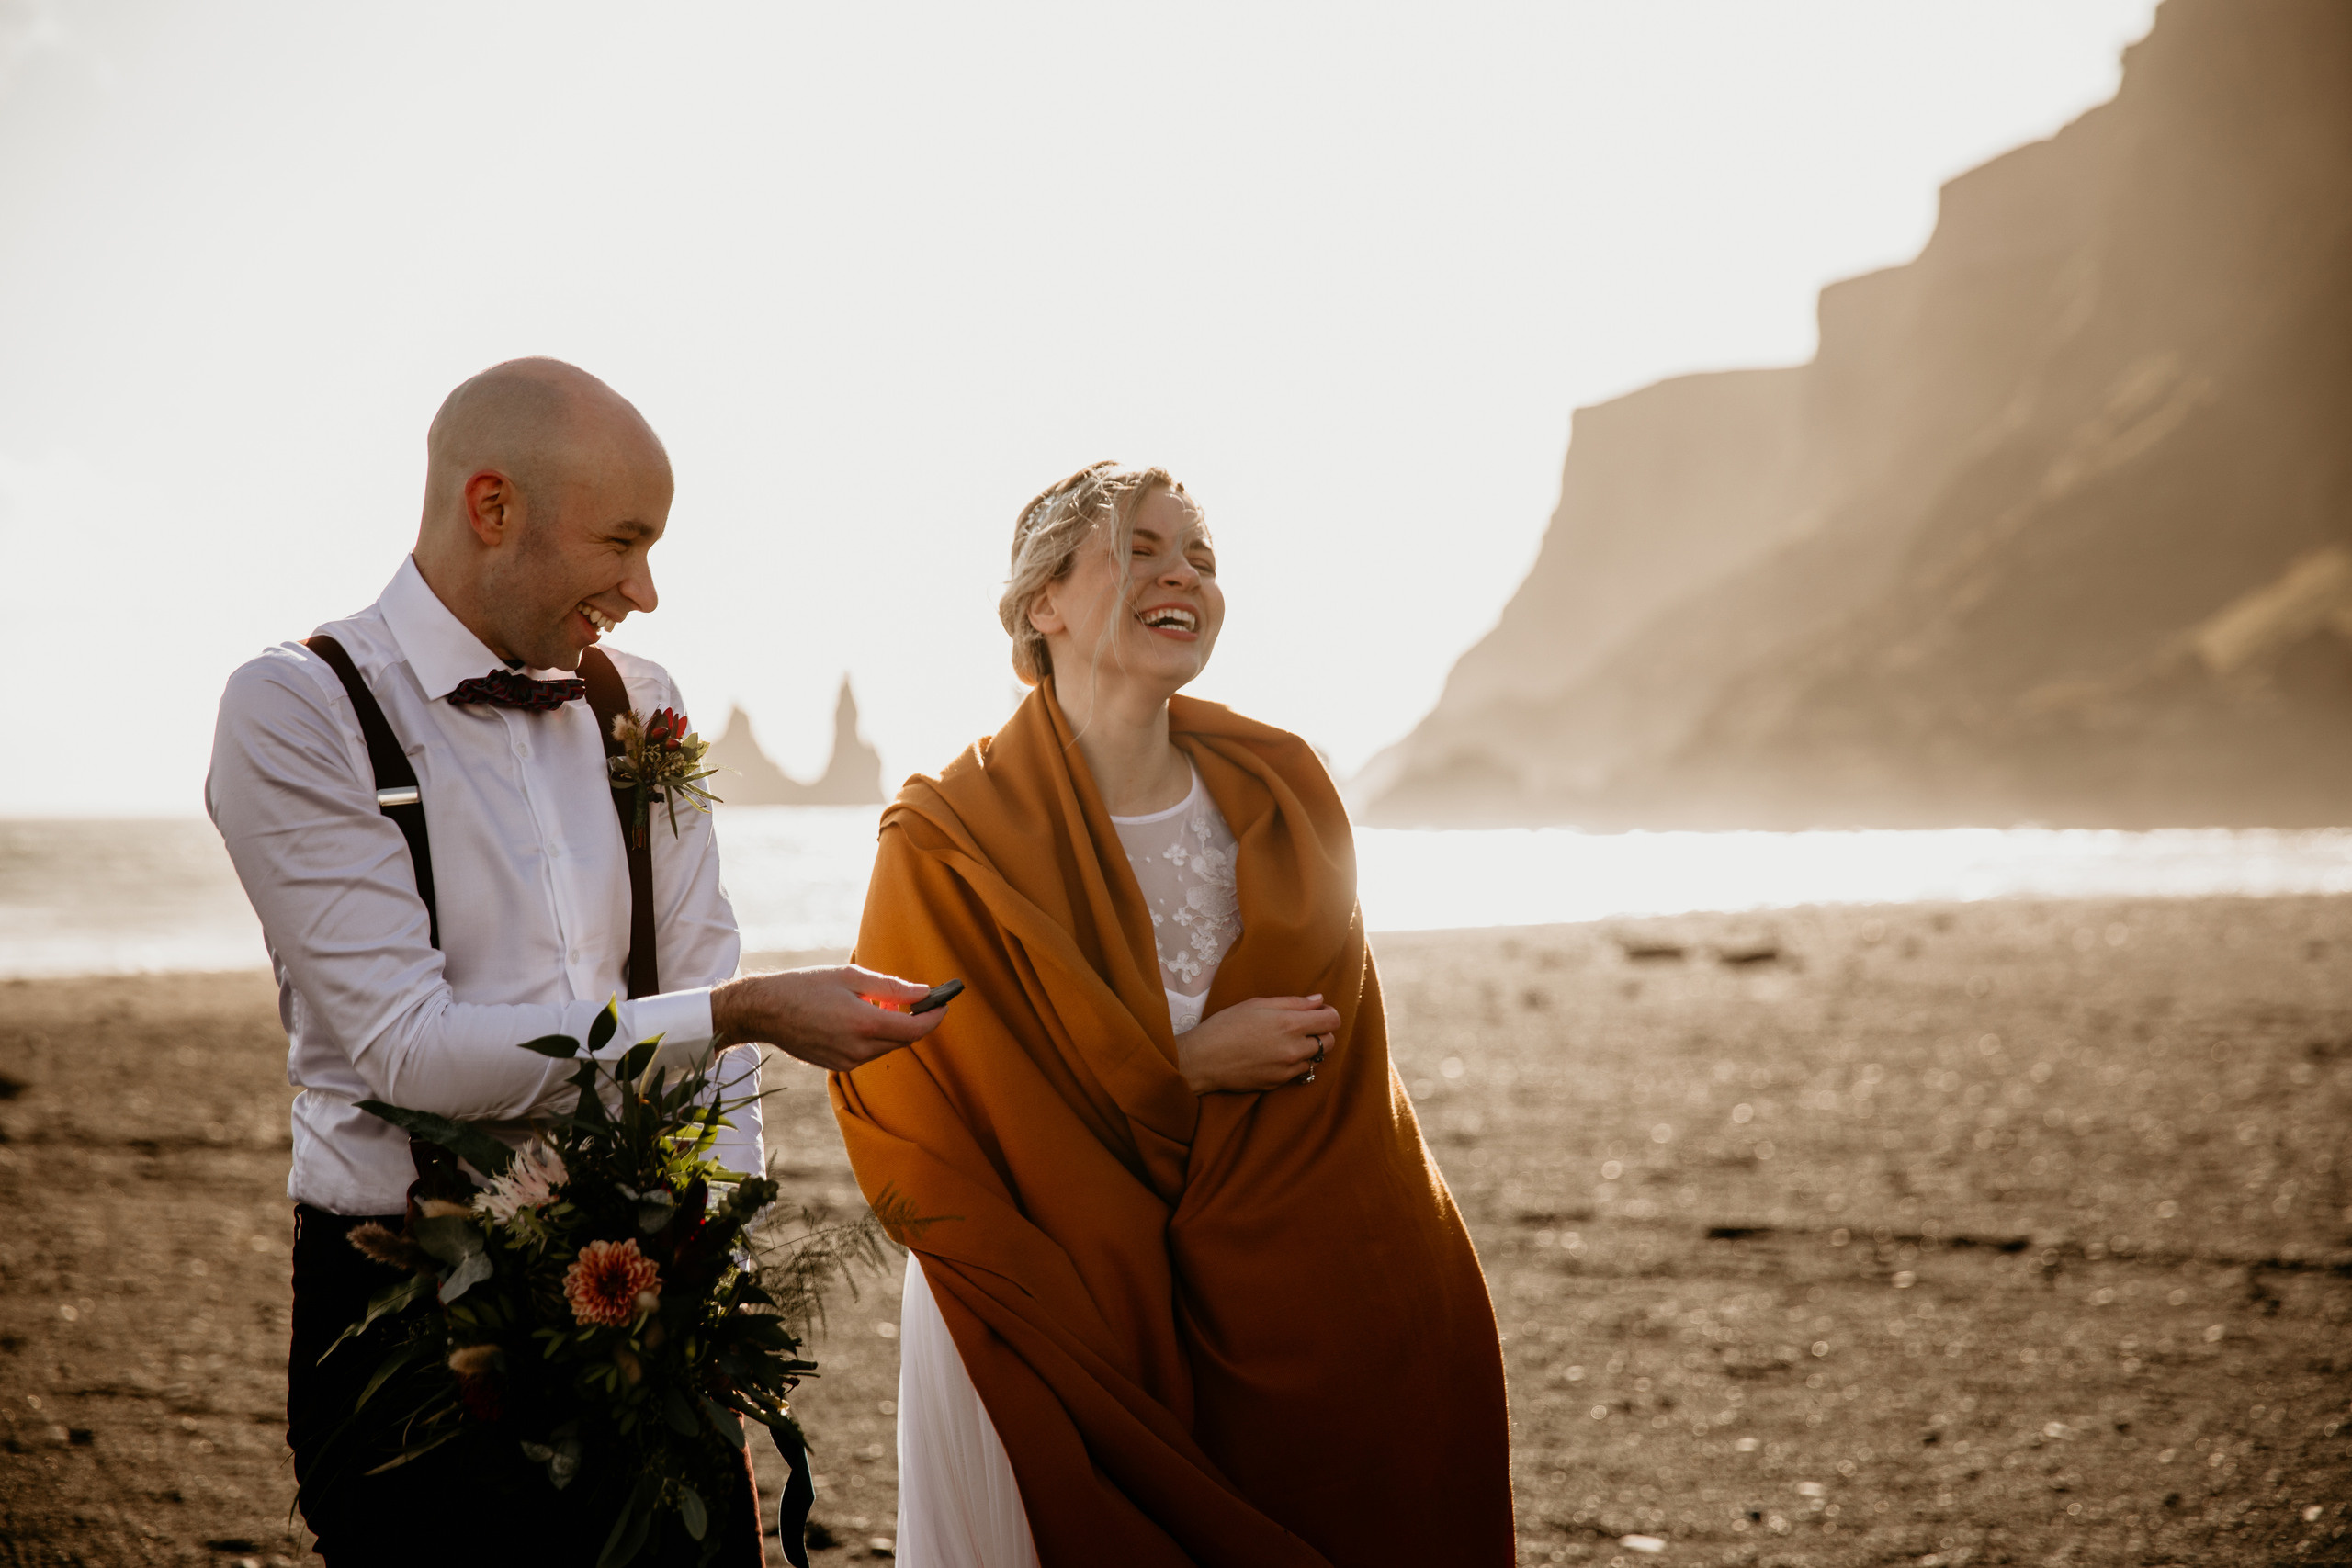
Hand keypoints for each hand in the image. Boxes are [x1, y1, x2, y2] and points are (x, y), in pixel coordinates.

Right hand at [710, 965, 945, 1072]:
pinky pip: (868, 1052)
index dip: (935, 1016)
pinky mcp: (837, 1066)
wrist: (765, 1011)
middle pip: (904, 1040)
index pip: (916, 1029)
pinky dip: (875, 1036)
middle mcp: (858, 1049)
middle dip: (916, 1020)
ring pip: (887, 1047)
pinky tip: (861, 1016)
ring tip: (880, 1003)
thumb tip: (924, 992)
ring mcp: (847, 1062)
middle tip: (919, 998)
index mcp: (864, 1024)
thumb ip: (892, 988)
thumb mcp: (851, 978)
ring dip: (893, 1028)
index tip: (944, 1002)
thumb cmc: (806, 987)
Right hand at [1177, 994, 1339, 1094]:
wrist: (1204, 1059)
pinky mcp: (1278, 1083)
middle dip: (1321, 1033)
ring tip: (1285, 1042)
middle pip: (1330, 1042)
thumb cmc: (1227, 1025)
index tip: (1320, 1012)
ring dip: (1307, 1050)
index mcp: (1290, 1024)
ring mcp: (1287, 1069)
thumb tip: (1319, 1001)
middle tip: (1303, 1026)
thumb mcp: (1258, 1004)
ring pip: (1314, 1059)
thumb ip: (1293, 1002)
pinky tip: (1273, 1055)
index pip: (1332, 1021)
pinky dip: (1293, 1063)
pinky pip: (1297, 1072)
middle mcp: (1294, 1049)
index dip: (1329, 1014)